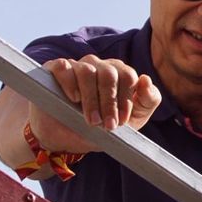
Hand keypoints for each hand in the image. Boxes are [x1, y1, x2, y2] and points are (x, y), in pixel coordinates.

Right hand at [31, 55, 160, 150]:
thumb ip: (147, 101)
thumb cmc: (101, 126)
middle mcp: (99, 66)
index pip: (128, 76)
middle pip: (109, 74)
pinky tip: (73, 98)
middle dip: (109, 102)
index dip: (126, 99)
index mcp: (120, 74)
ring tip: (91, 120)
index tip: (122, 121)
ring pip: (87, 71)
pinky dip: (69, 83)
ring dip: (91, 99)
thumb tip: (146, 79)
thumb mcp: (131, 121)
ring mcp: (77, 65)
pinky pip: (64, 67)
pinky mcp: (54, 69)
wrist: (66, 136)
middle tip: (107, 125)